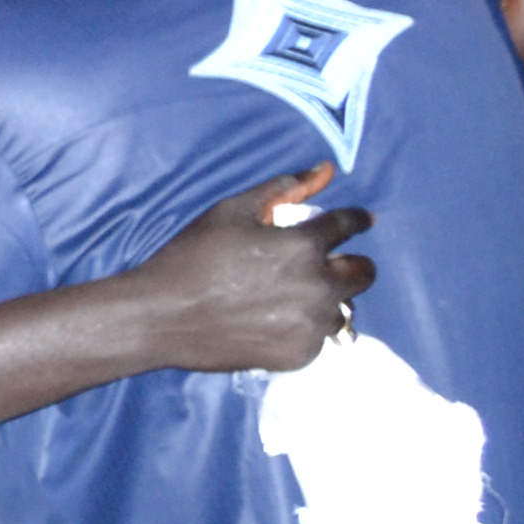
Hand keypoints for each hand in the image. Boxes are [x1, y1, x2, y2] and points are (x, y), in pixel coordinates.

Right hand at [123, 165, 373, 372]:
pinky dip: (303, 329)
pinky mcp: (301, 355)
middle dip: (348, 264)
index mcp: (304, 246)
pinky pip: (320, 338)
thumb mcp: (231, 211)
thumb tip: (325, 169)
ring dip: (327, 300)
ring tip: (292, 299)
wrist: (159, 317)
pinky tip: (272, 323)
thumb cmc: (192, 257)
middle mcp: (318, 286)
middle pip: (363, 273)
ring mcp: (311, 325)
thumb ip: (283, 189)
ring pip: (345, 308)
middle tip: (319, 267)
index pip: (349, 225)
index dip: (355, 221)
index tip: (358, 222)